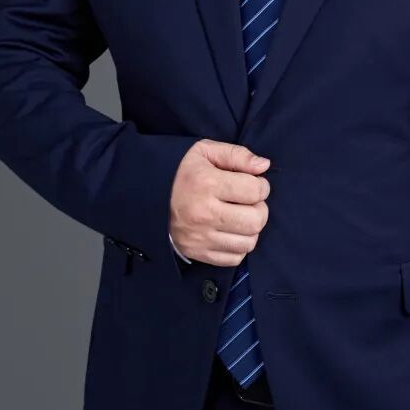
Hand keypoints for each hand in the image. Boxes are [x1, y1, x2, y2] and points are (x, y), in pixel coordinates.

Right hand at [168, 141, 270, 264]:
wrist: (145, 195)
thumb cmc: (180, 171)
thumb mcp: (205, 152)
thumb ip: (237, 155)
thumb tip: (264, 166)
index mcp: (208, 184)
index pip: (255, 191)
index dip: (261, 185)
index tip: (253, 183)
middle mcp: (205, 213)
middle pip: (256, 219)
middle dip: (260, 208)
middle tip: (249, 201)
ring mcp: (201, 237)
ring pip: (248, 242)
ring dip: (251, 228)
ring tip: (240, 215)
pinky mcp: (198, 252)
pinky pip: (234, 258)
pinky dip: (239, 245)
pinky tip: (231, 231)